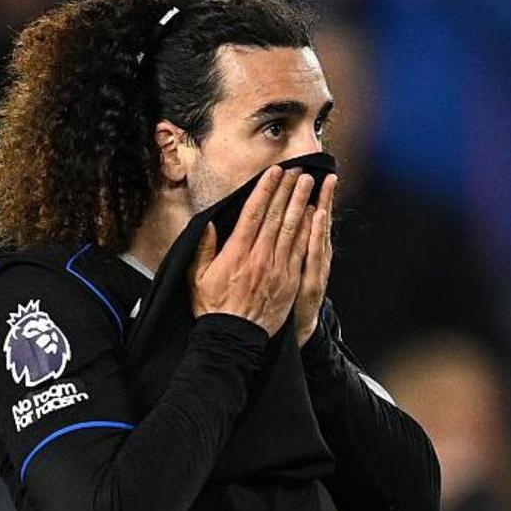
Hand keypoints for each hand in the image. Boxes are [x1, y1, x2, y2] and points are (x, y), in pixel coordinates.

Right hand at [190, 166, 316, 336]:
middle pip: (276, 216)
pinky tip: (314, 216)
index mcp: (236, 253)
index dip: (265, 190)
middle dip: (287, 190)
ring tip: (309, 185)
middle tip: (298, 171)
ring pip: (292, 229)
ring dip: (301, 204)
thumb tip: (209, 223)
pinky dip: (309, 231)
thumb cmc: (213, 308)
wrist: (234, 339)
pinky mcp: (290, 281)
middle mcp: (259, 257)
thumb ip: (203, 248)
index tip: (274, 172)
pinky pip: (302, 251)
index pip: (253, 213)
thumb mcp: (196, 277)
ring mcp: (278, 269)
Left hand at [294, 173, 336, 346]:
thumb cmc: (283, 302)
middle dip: (320, 197)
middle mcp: (312, 258)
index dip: (309, 198)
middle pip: (315, 222)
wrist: (291, 330)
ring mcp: (313, 268)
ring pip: (318, 233)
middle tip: (324, 172)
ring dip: (322, 208)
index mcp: (302, 252)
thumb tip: (289, 225)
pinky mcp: (312, 281)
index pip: (305, 220)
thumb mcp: (288, 274)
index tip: (309, 175)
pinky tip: (318, 217)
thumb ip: (288, 249)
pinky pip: (313, 253)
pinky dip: (316, 234)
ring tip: (324, 186)